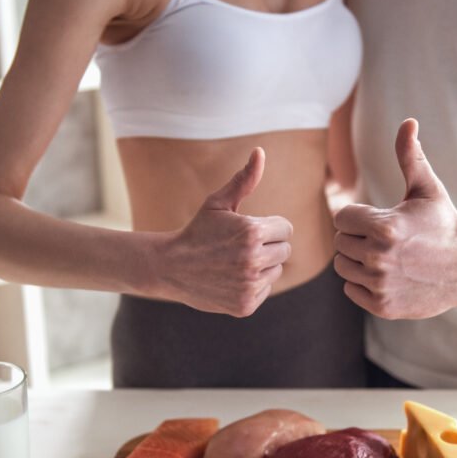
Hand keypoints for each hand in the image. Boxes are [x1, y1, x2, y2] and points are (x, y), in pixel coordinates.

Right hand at [160, 148, 292, 316]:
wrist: (170, 267)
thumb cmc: (197, 230)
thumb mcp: (218, 203)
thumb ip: (244, 180)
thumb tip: (260, 152)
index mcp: (252, 232)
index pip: (286, 229)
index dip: (269, 227)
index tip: (248, 230)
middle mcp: (253, 260)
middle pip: (285, 250)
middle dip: (268, 246)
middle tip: (240, 247)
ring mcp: (250, 285)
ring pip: (276, 271)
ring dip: (262, 266)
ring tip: (235, 262)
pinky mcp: (246, 304)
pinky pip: (265, 289)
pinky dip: (253, 285)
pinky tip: (231, 278)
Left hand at [332, 119, 456, 318]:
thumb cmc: (444, 224)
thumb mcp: (427, 189)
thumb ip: (410, 156)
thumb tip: (408, 121)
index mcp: (385, 227)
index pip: (341, 218)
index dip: (358, 216)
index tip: (379, 218)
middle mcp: (379, 258)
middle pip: (340, 242)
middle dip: (358, 237)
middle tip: (385, 239)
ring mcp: (380, 284)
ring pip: (343, 267)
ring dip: (358, 260)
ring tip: (385, 255)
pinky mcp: (382, 306)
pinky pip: (351, 289)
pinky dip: (363, 283)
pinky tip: (387, 274)